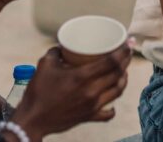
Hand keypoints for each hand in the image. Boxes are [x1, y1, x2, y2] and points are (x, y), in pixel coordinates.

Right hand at [12, 43, 130, 139]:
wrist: (33, 120)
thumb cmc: (38, 91)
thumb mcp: (45, 65)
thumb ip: (56, 52)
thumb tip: (63, 45)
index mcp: (82, 76)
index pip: (111, 62)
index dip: (123, 51)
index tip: (128, 43)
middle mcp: (91, 91)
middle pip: (118, 74)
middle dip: (126, 61)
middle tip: (127, 52)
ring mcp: (92, 106)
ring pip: (117, 91)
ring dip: (123, 79)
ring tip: (123, 71)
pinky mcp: (89, 117)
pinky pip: (108, 113)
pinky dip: (113, 106)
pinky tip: (112, 99)